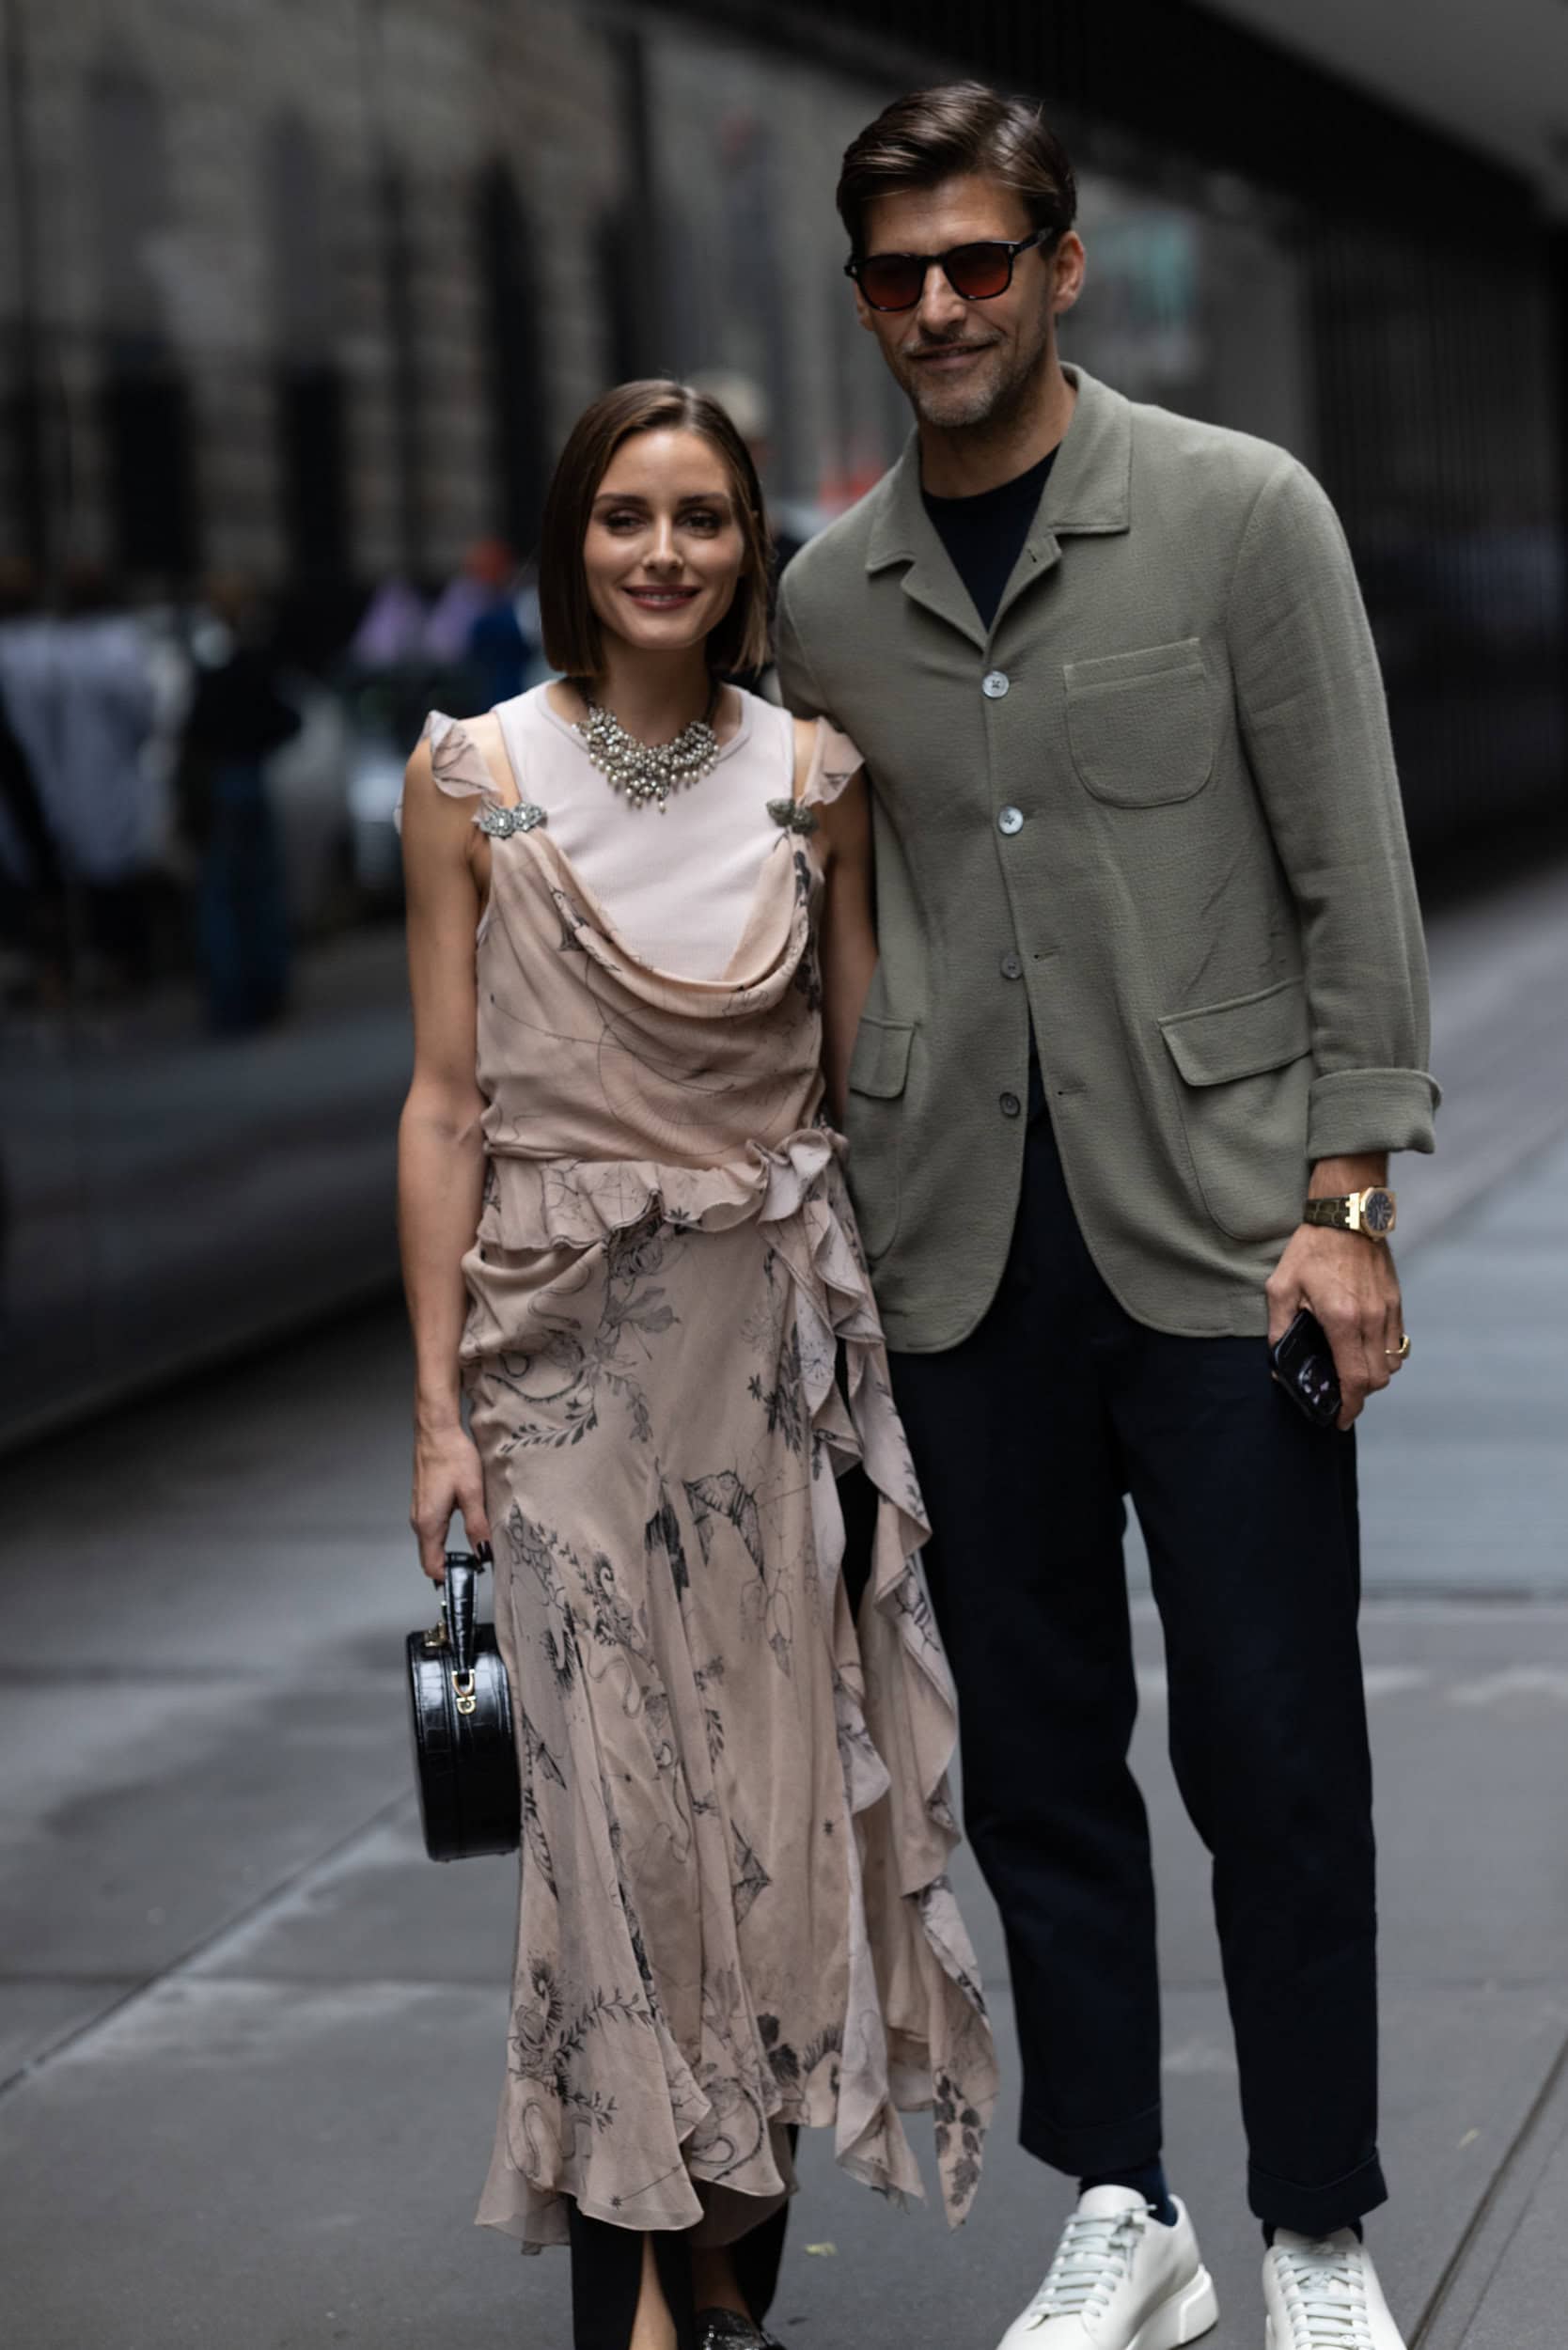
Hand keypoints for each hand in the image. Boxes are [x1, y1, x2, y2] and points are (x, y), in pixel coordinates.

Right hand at [411, 1416, 490, 1582]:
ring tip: (475, 1548)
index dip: (449, 1577)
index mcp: (429, 1523)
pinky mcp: (424, 1502)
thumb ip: (477, 1526)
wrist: (436, 1431)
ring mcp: (419, 1511)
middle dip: (451, 1567)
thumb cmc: (452, 1457)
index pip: (431, 1566)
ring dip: (449, 1552)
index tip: (470, 1577)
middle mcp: (420, 1521)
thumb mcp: (472, 1493)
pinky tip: (466, 1526)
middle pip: (430, 1557)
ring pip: (432, 1543)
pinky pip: (433, 1529)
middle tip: (477, 1566)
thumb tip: (483, 1553)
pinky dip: (446, 1537)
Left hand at [1265, 1224, 1405, 1430]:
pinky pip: (1396, 1342)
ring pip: (1391, 1364)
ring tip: (1351, 1372)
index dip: (1349, 1407)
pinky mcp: (1396, 1301)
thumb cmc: (1311, 1249)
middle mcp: (1370, 1320)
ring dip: (1373, 1376)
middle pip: (1376, 1379)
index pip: (1355, 1380)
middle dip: (1359, 1395)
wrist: (1347, 1214)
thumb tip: (1278, 1361)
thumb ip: (1278, 1328)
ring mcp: (1387, 1311)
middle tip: (1339, 1396)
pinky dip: (1383, 1355)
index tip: (1339, 1419)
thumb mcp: (1281, 1287)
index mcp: (1342, 1320)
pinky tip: (1363, 1349)